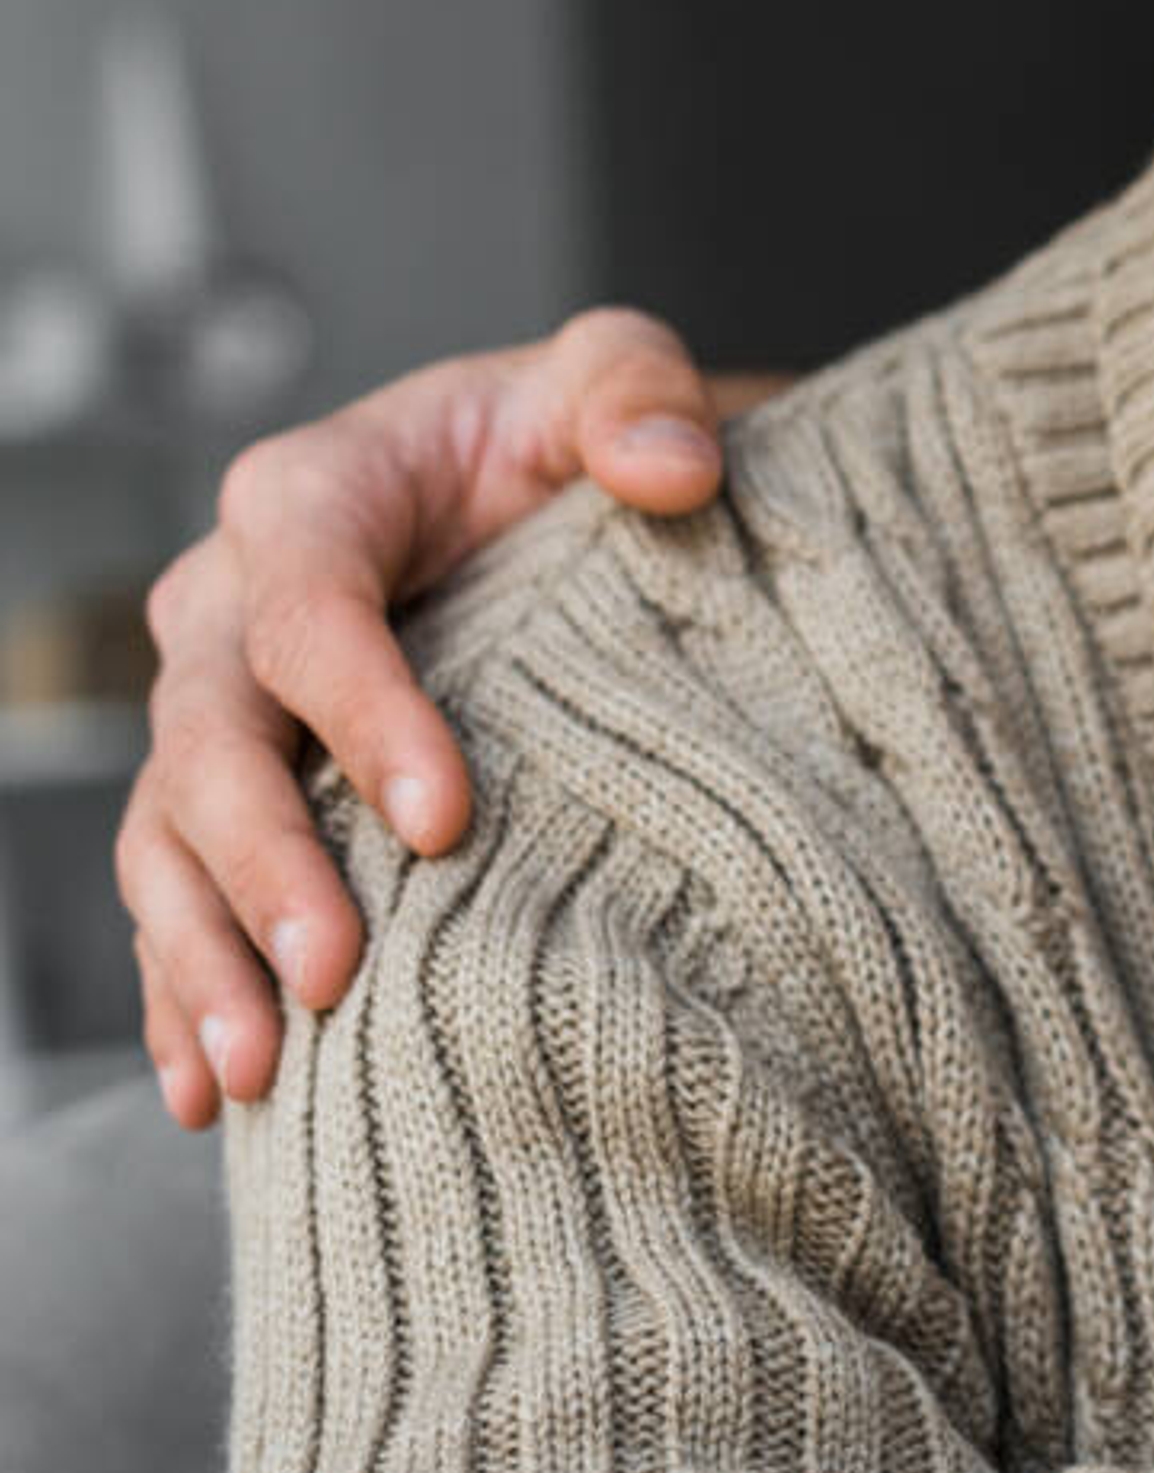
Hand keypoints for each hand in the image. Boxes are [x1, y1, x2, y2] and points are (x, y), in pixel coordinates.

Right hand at [118, 308, 760, 1126]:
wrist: (541, 503)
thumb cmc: (571, 439)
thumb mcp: (613, 380)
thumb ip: (636, 392)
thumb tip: (668, 468)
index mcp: (310, 496)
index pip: (310, 613)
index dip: (365, 714)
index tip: (446, 819)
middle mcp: (227, 606)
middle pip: (207, 744)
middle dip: (262, 867)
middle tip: (334, 975)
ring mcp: (213, 711)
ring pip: (167, 841)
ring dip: (204, 957)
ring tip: (266, 1064)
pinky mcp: (226, 798)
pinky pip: (175, 904)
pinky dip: (184, 995)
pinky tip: (215, 1093)